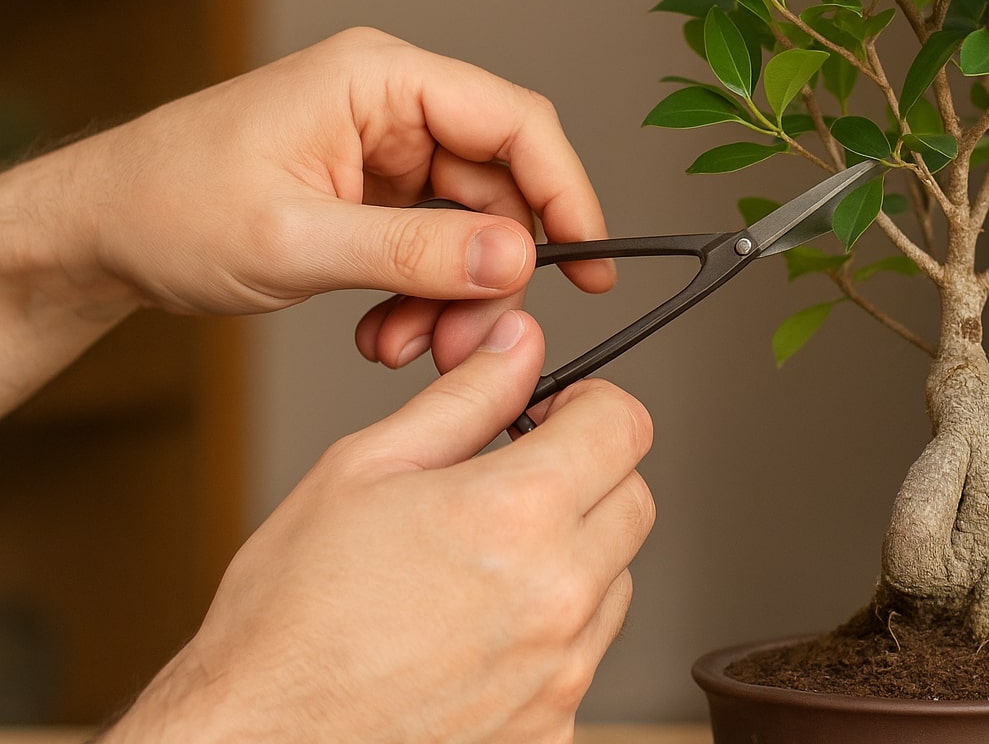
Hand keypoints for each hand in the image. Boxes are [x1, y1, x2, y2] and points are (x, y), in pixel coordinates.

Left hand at [25, 27, 614, 367]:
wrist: (98, 234)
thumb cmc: (167, 208)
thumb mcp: (296, 241)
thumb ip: (415, 252)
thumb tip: (518, 258)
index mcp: (380, 80)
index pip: (514, 122)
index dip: (567, 191)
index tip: (590, 263)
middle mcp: (392, 106)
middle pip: (501, 184)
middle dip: (494, 271)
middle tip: (474, 341)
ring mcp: (383, 151)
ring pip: (472, 227)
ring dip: (454, 297)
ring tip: (407, 346)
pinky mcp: (372, 195)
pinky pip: (433, 248)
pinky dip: (423, 299)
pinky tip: (386, 335)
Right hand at [104, 311, 654, 742]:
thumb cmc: (289, 618)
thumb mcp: (363, 471)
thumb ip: (463, 399)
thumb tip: (518, 348)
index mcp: (516, 513)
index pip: (623, 425)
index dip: (589, 406)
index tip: (556, 417)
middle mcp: (557, 595)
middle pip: (634, 499)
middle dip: (587, 477)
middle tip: (514, 485)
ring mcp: (562, 672)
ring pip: (616, 579)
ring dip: (573, 558)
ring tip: (482, 570)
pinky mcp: (554, 728)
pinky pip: (584, 656)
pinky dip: (551, 636)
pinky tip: (478, 636)